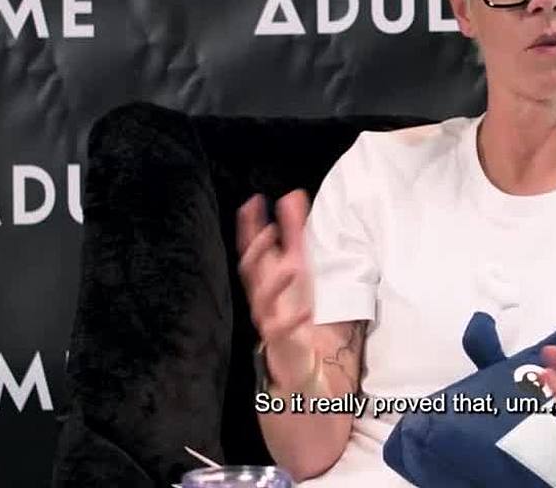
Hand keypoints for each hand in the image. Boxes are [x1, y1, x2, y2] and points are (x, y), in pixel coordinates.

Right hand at [236, 190, 315, 388]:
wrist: (295, 360)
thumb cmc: (293, 308)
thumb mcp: (297, 266)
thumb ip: (294, 232)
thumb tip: (292, 195)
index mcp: (264, 278)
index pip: (251, 249)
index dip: (250, 227)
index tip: (253, 203)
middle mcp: (262, 297)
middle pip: (251, 272)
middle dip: (256, 251)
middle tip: (268, 230)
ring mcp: (269, 320)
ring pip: (264, 301)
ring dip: (275, 283)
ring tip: (290, 266)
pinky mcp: (282, 341)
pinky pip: (284, 331)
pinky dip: (293, 321)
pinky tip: (305, 312)